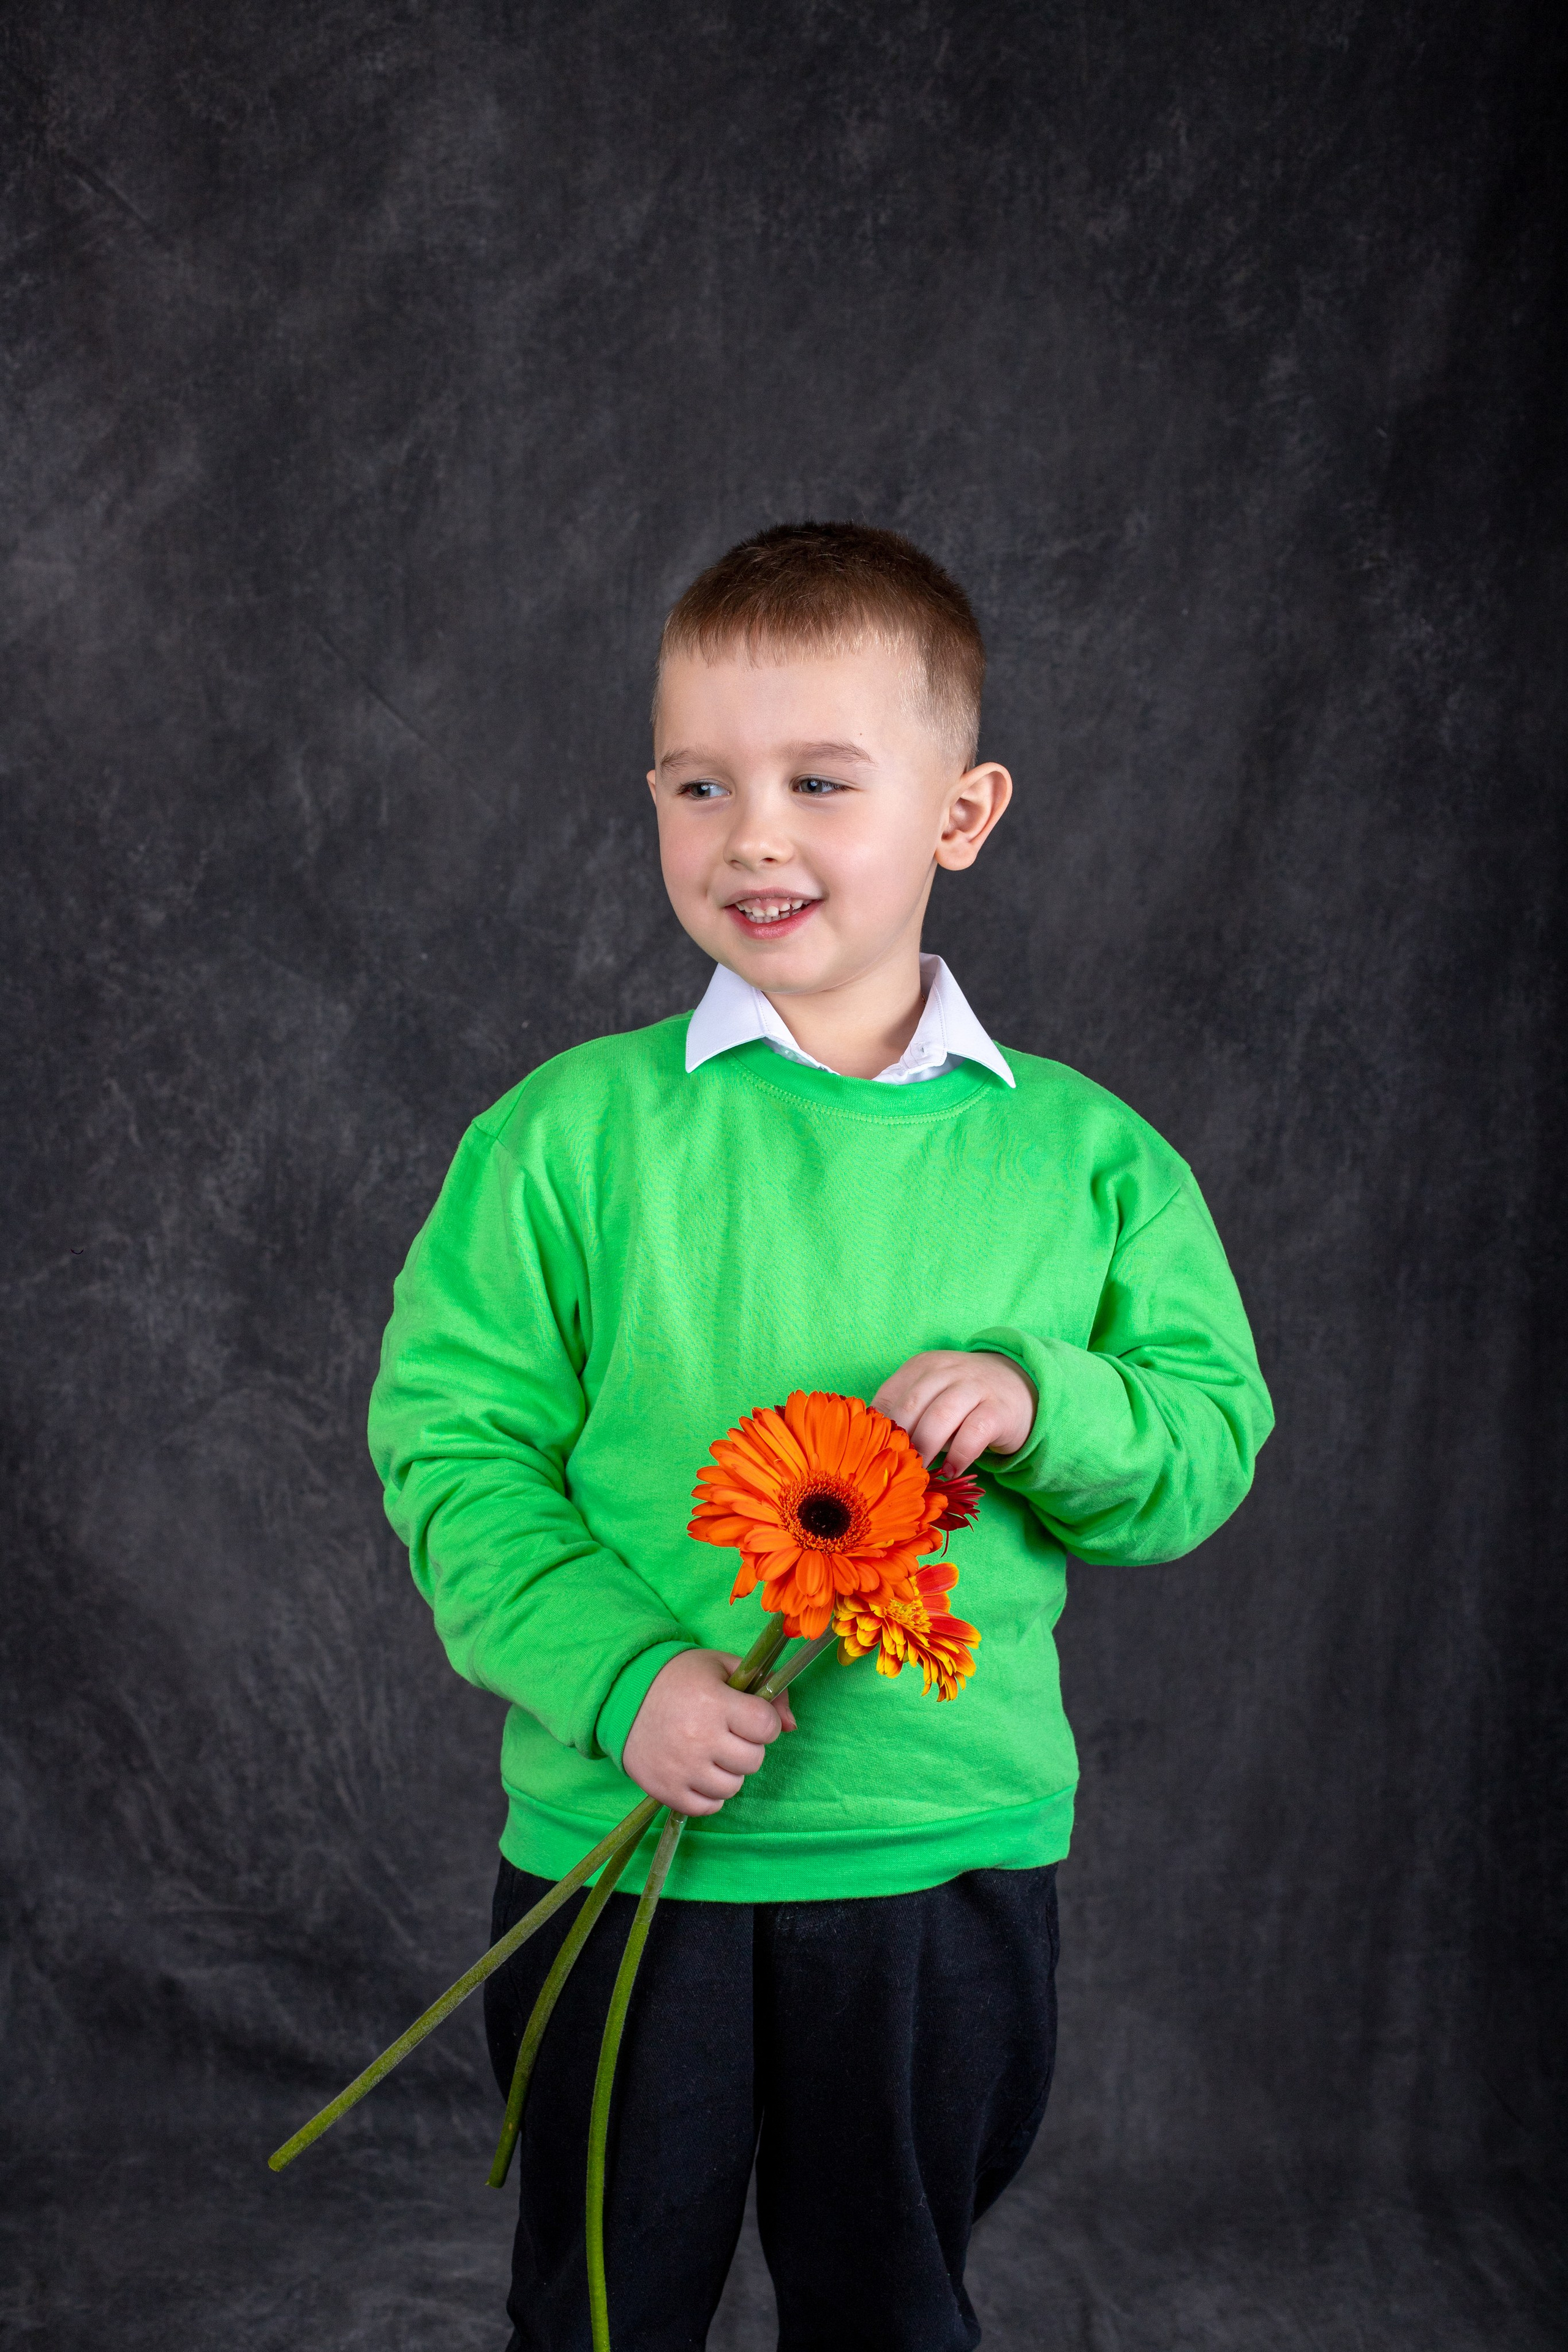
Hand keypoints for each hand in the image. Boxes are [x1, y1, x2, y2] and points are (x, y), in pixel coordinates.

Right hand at [621, 1649, 796, 1815]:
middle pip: (753, 1760)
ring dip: (729, 1771)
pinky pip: (709, 1807)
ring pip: (734, 1786)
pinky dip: (710, 1793)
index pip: (767, 1727)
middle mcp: (699, 1738)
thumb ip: (765, 1689)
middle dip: (747, 1745)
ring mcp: (682, 1769)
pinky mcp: (667, 1791)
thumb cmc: (679, 1679)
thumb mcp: (722, 1668)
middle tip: (726, 1731)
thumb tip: (791, 1725)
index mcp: (714, 1702)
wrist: (622, 1696)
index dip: (764, 1722)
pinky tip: (699, 1771)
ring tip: (711, 1751)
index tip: (748, 1715)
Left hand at [873, 1349, 1037, 1474]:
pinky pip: (973, 1433)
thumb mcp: (931, 1396)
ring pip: (940, 1416)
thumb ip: (905, 1413)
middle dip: (900, 1440)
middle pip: (912, 1405)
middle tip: (894, 1468)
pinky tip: (949, 1472)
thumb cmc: (962, 1401)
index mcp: (921, 1366)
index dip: (878, 1429)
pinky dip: (958, 1456)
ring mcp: (974, 1387)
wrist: (1020, 1387)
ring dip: (925, 1448)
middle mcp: (946, 1371)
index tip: (873, 1455)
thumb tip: (870, 1446)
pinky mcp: (998, 1410)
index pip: (890, 1396)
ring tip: (919, 1473)